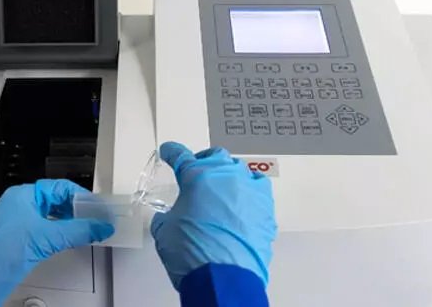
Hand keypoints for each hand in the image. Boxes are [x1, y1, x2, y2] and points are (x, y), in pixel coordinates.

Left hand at [0, 179, 114, 305]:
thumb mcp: (46, 237)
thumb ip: (77, 230)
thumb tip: (99, 225)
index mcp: (23, 196)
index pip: (59, 187)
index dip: (80, 197)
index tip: (97, 208)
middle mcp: (20, 205)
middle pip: (56, 201)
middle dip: (76, 210)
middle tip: (95, 219)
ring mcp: (18, 223)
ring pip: (51, 216)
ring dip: (69, 222)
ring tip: (86, 229)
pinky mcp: (19, 240)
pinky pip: (45, 230)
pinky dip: (60, 234)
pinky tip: (69, 240)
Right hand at [151, 142, 276, 288]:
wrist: (223, 278)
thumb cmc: (193, 253)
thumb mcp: (165, 232)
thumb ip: (166, 217)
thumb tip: (168, 219)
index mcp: (197, 175)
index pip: (181, 156)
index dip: (172, 153)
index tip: (170, 152)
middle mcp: (226, 176)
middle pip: (215, 156)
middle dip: (204, 161)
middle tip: (196, 172)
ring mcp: (249, 190)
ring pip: (240, 171)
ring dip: (228, 176)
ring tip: (220, 190)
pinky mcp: (266, 209)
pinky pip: (258, 190)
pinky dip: (248, 193)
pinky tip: (242, 203)